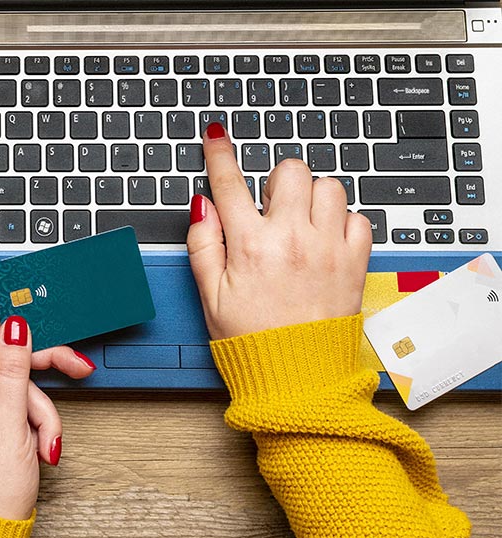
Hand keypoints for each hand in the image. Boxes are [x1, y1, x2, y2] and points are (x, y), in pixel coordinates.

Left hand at [0, 307, 94, 519]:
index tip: (32, 324)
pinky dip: (41, 417)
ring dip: (43, 407)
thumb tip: (16, 327)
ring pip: (24, 379)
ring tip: (44, 436)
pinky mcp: (1, 412)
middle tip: (74, 366)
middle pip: (6, 353)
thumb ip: (12, 369)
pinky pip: (29, 399)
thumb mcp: (8, 422)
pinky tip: (41, 441)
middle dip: (42, 365)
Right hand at [187, 123, 371, 339]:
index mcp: (250, 247)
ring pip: (330, 187)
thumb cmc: (252, 340)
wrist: (297, 377)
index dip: (219, 154)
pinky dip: (344, 222)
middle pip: (291, 171)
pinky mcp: (354, 263)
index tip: (216, 136)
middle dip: (279, 182)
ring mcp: (327, 249)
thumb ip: (203, 245)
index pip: (229, 185)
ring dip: (313, 198)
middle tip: (273, 209)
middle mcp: (291, 240)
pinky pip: (359, 219)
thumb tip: (202, 206)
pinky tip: (328, 241)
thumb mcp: (212, 296)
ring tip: (304, 224)